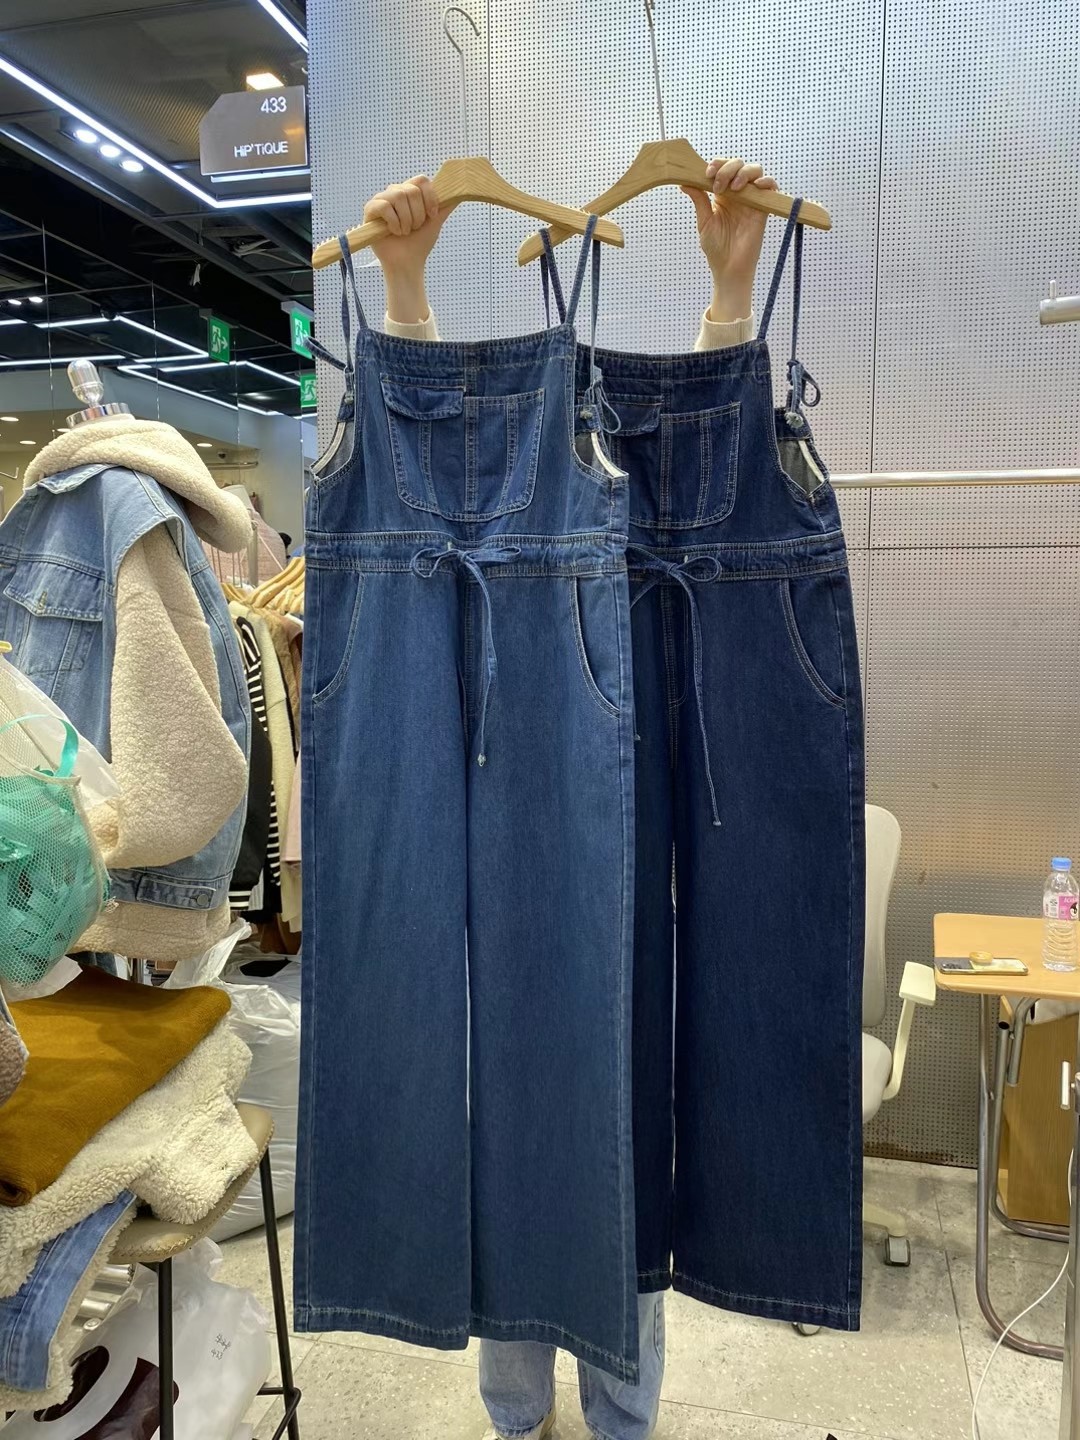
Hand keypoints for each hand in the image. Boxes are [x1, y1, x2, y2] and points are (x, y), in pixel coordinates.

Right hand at [365, 176, 447, 323]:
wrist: (407, 263)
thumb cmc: (419, 243)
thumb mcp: (436, 221)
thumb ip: (445, 205)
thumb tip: (460, 191)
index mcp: (410, 192)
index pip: (421, 180)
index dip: (429, 198)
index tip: (432, 215)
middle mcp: (395, 193)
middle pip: (411, 190)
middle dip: (417, 214)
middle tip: (414, 228)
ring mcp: (381, 200)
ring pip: (398, 196)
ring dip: (406, 220)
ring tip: (404, 231)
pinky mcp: (370, 210)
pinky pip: (384, 206)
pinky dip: (393, 222)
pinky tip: (393, 232)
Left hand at [681, 159, 778, 323]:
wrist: (729, 268)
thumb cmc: (716, 248)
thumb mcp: (704, 222)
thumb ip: (699, 200)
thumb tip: (684, 182)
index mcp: (722, 194)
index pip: (722, 168)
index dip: (717, 165)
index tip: (707, 173)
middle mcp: (738, 193)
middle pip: (738, 165)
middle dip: (727, 169)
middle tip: (718, 185)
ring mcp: (751, 199)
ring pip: (754, 171)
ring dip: (744, 173)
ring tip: (734, 188)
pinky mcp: (763, 208)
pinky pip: (770, 187)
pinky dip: (766, 182)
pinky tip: (755, 187)